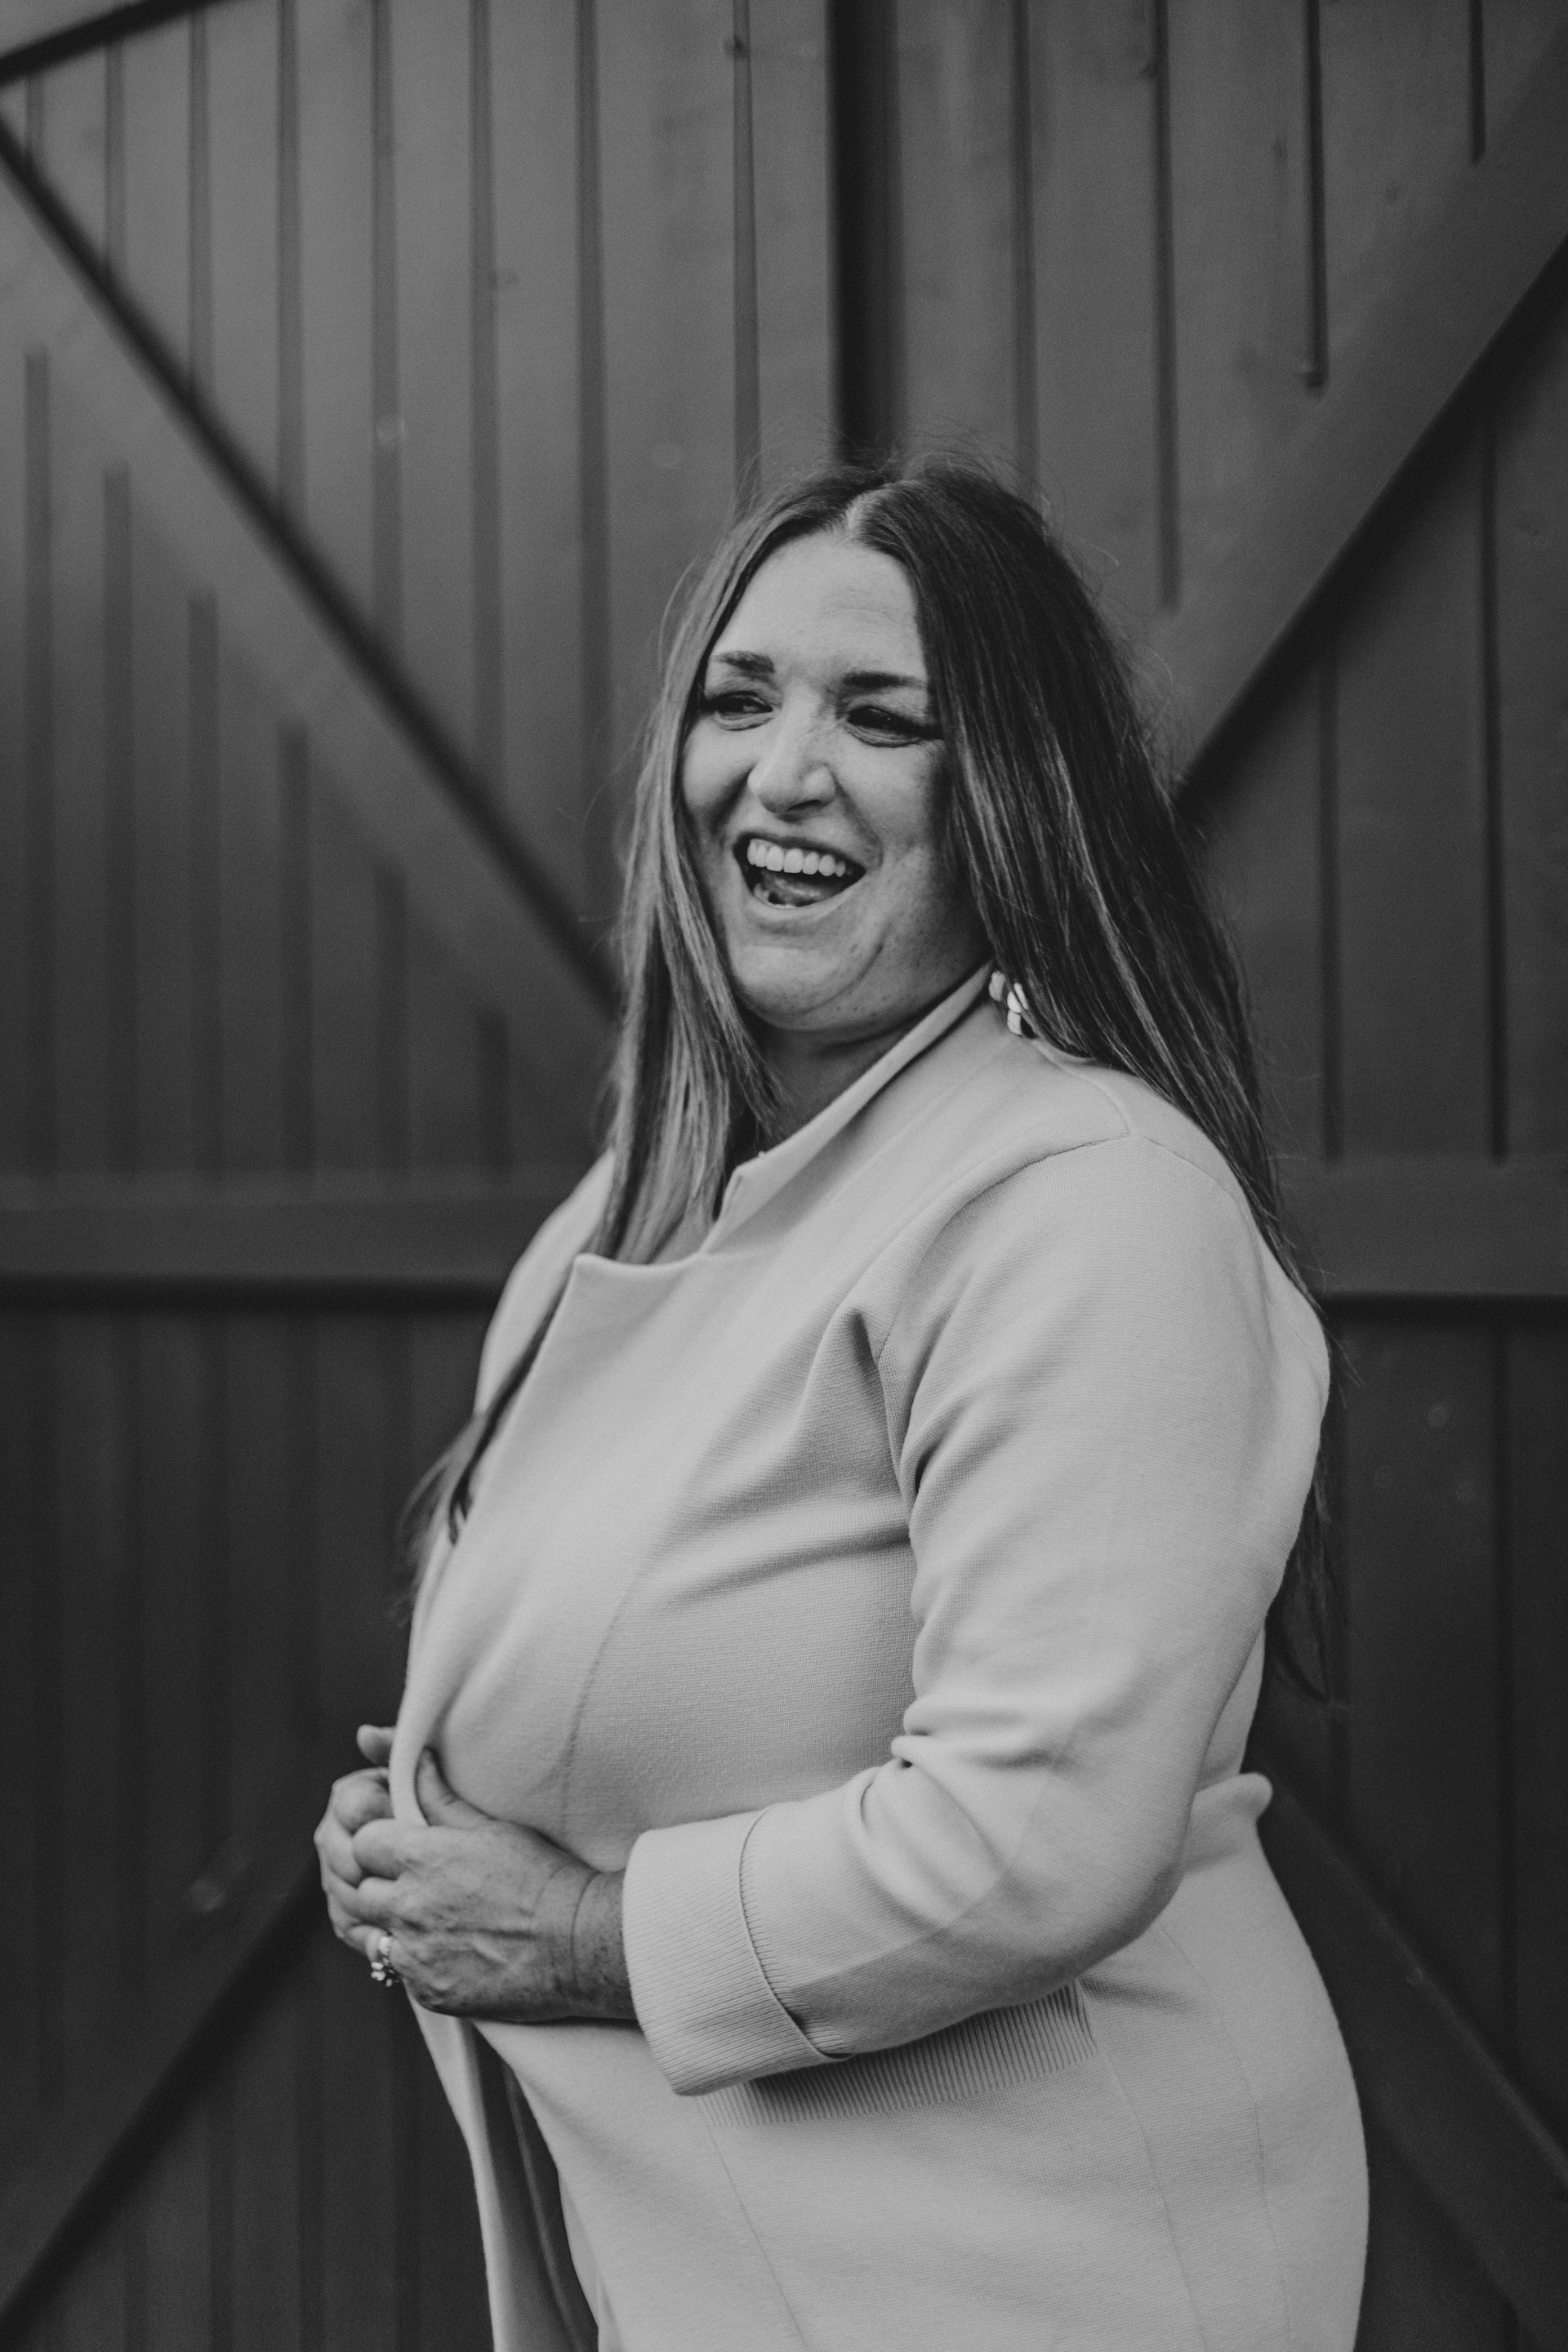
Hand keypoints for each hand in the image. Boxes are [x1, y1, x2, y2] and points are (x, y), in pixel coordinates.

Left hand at [316, 1741, 632, 2023]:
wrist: (577, 1944)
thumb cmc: (541, 1876)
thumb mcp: (492, 1827)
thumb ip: (440, 1797)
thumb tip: (415, 1760)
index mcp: (421, 1857)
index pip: (363, 1842)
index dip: (381, 1843)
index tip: (402, 1848)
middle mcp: (408, 1906)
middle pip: (361, 1890)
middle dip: (383, 1885)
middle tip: (421, 1885)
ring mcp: (415, 1953)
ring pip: (375, 1935)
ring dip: (396, 1925)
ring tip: (435, 1921)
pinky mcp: (427, 1991)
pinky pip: (403, 1973)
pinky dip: (419, 1962)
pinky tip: (453, 1951)